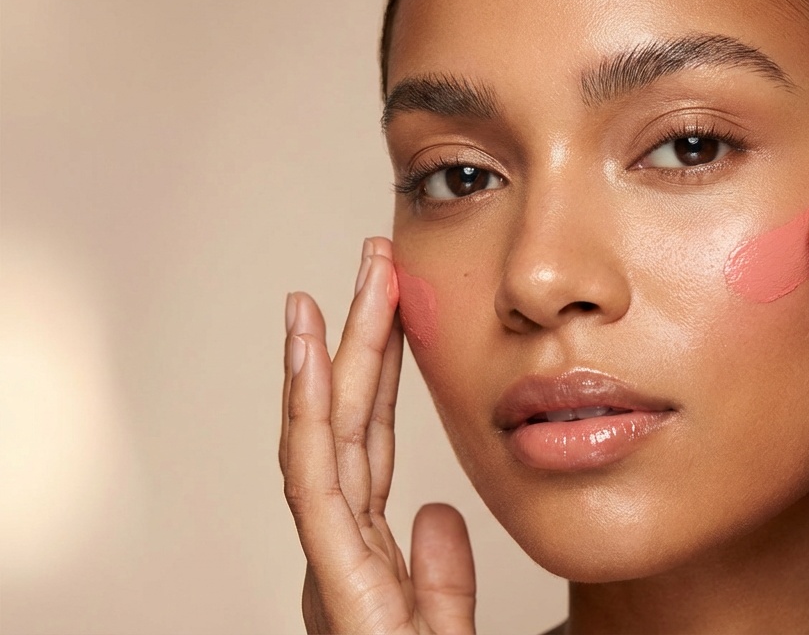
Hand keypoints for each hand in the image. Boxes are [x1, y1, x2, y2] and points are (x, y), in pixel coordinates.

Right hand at [280, 237, 477, 633]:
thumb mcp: (447, 628)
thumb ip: (439, 576)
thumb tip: (439, 511)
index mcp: (371, 561)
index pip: (374, 448)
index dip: (378, 374)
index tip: (393, 305)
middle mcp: (342, 557)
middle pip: (348, 429)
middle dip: (357, 342)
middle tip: (373, 262)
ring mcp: (333, 568)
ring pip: (324, 442)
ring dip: (327, 358)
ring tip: (329, 287)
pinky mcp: (336, 586)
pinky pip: (316, 485)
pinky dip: (308, 412)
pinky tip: (311, 353)